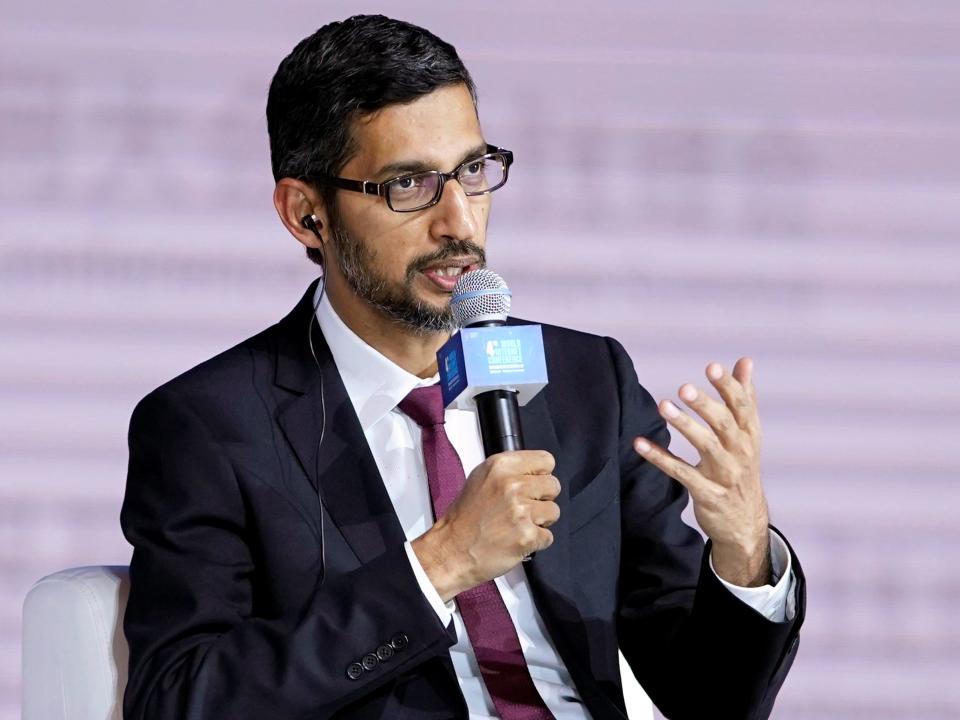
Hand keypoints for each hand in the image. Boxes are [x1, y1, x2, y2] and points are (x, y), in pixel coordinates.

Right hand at [412, 450, 559, 601]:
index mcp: (501, 466)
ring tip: (517, 526)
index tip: (531, 485)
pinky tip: (516, 540)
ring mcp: (521, 511)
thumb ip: (509, 472)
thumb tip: (535, 473)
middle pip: (553, 485)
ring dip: (540, 521)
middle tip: (522, 509)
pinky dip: (535, 542)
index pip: (546, 460)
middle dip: (542, 499)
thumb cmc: (464, 519)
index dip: (540, 475)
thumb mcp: (480, 479)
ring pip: (554, 511)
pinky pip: (548, 536)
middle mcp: (512, 485)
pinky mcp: (528, 535)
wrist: (451, 551)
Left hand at [633, 357, 770, 586]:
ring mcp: (725, 475)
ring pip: (706, 447)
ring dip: (684, 425)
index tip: (711, 367)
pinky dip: (660, 458)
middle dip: (705, 405)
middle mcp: (741, 452)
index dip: (728, 386)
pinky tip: (639, 444)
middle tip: (684, 387)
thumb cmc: (742, 468)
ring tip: (663, 406)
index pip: (742, 406)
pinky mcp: (707, 494)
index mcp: (750, 434)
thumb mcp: (748, 435)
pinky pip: (681, 473)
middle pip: (724, 424)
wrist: (745, 523)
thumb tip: (746, 361)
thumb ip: (744, 398)